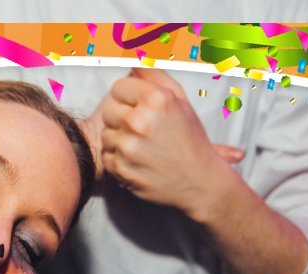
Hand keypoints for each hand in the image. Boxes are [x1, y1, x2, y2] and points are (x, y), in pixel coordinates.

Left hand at [89, 68, 243, 210]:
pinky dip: (120, 161)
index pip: (118, 88)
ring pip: (107, 135)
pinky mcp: (121, 169)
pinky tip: (139, 162)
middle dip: (123, 119)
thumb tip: (132, 57)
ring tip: (143, 148)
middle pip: (109, 111)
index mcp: (156, 99)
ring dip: (121, 141)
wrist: (200, 182)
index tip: (141, 110)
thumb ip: (154, 76)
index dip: (130, 99)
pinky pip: (107, 157)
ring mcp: (129, 147)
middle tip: (144, 131)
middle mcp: (140, 121)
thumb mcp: (180, 101)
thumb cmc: (190, 139)